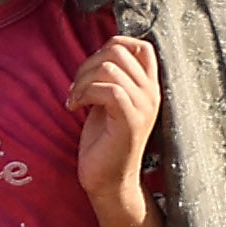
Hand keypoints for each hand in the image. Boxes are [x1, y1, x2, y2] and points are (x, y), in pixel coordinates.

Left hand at [69, 32, 161, 226]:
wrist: (108, 181)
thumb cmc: (104, 142)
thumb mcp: (108, 102)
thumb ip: (110, 79)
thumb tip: (99, 54)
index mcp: (148, 86)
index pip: (141, 45)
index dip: (112, 45)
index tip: (92, 69)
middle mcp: (151, 93)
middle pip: (119, 50)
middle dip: (88, 63)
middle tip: (76, 87)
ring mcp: (143, 106)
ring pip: (110, 67)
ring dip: (82, 80)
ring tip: (74, 99)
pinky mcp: (130, 120)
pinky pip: (108, 89)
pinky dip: (84, 93)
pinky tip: (75, 108)